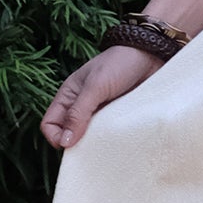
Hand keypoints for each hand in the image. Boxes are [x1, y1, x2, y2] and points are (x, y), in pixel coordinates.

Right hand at [40, 45, 163, 150]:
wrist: (152, 55)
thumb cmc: (120, 64)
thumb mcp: (96, 87)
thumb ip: (78, 113)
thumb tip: (64, 142)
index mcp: (69, 96)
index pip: (50, 123)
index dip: (56, 136)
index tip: (71, 145)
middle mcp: (82, 106)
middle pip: (69, 134)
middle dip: (77, 144)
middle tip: (92, 148)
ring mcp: (101, 113)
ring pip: (90, 137)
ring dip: (97, 143)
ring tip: (107, 145)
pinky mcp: (118, 117)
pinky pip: (110, 134)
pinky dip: (112, 140)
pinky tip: (120, 141)